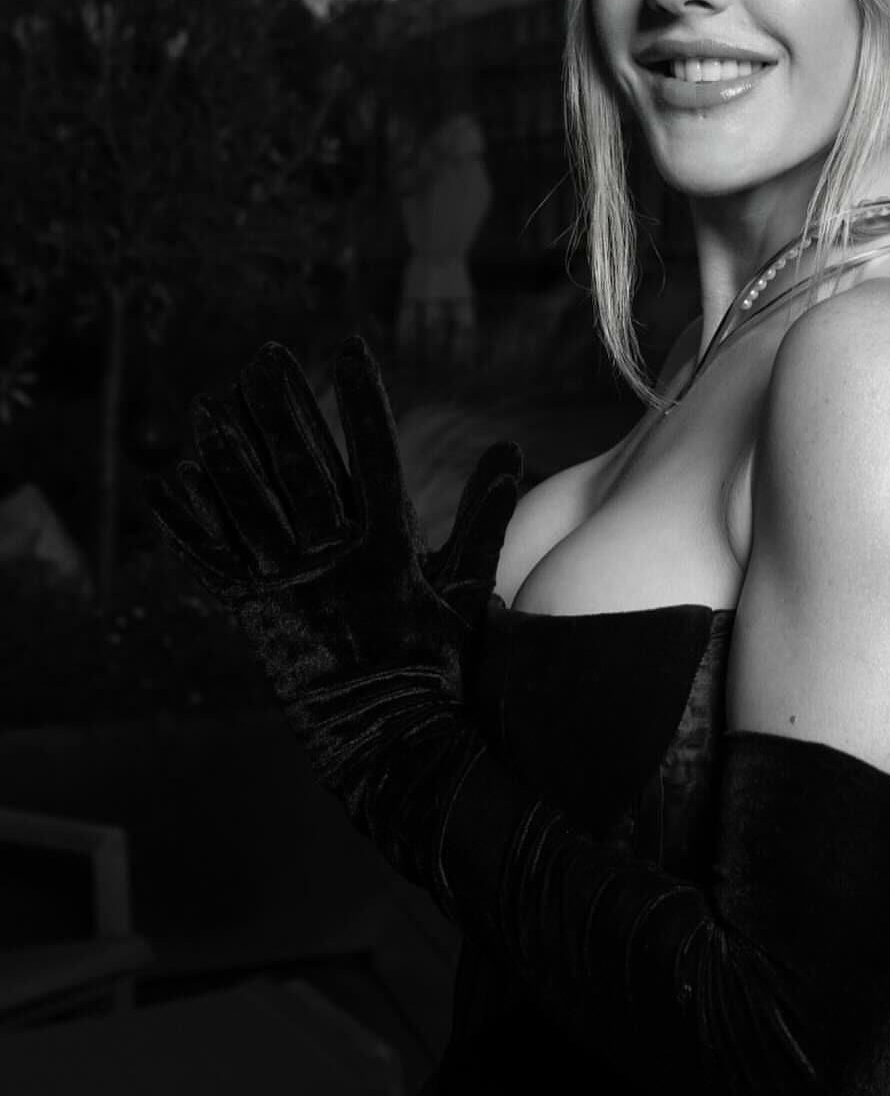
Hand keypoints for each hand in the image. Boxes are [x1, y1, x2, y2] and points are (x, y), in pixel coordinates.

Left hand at [147, 337, 521, 885]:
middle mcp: (330, 561)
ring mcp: (286, 589)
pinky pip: (212, 562)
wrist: (393, 748)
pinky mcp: (252, 618)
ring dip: (228, 450)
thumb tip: (512, 451)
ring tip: (211, 403)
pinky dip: (189, 522)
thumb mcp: (469, 593)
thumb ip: (485, 519)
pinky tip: (170, 481)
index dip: (359, 399)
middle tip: (266, 355)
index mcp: (386, 550)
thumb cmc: (442, 674)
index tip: (348, 347)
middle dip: (282, 405)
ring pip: (248, 505)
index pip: (372, 456)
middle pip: (301, 466)